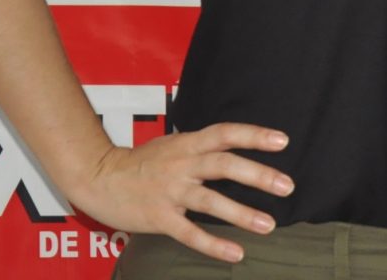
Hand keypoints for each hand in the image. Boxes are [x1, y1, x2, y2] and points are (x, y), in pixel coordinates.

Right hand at [67, 123, 293, 262]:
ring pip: (210, 201)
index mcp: (188, 144)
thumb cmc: (142, 162)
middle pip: (223, 165)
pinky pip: (189, 233)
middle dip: (258, 175)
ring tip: (268, 225)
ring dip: (241, 213)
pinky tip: (236, 253)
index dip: (254, 136)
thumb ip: (203, 147)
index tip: (283, 141)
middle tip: (287, 186)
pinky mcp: (159, 218)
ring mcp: (170, 192)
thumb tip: (237, 146)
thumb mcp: (175, 144)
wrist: (99, 178)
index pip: (226, 134)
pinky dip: (213, 244)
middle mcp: (182, 165)